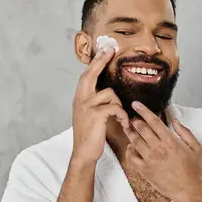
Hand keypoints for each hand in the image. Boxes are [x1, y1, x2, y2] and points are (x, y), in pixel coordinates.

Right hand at [71, 48, 129, 165]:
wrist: (84, 153)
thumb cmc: (90, 135)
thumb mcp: (89, 114)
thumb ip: (94, 101)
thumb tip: (107, 90)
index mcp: (79, 97)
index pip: (87, 75)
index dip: (96, 61)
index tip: (104, 49)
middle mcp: (80, 98)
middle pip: (92, 74)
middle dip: (101, 60)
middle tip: (111, 49)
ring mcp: (86, 105)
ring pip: (110, 94)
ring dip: (119, 106)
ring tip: (121, 119)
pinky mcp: (96, 114)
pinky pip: (115, 107)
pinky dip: (122, 115)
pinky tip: (122, 124)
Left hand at [123, 101, 201, 201]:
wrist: (188, 190)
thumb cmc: (192, 170)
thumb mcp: (196, 147)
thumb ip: (185, 132)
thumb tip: (175, 121)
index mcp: (170, 141)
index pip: (154, 121)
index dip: (143, 111)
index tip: (136, 104)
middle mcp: (158, 149)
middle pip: (141, 129)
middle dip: (135, 120)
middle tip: (132, 117)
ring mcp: (150, 160)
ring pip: (135, 141)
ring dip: (130, 133)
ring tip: (128, 128)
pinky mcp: (145, 170)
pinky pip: (132, 158)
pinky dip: (129, 151)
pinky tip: (131, 148)